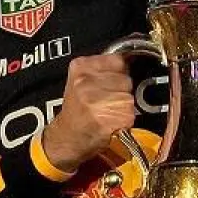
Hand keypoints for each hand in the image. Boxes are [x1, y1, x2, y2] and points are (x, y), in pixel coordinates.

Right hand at [40, 54, 136, 172]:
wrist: (67, 136)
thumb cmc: (77, 109)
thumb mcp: (80, 79)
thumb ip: (101, 68)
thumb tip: (127, 61)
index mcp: (80, 67)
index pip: (118, 61)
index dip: (119, 73)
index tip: (112, 81)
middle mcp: (86, 83)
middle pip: (126, 79)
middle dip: (122, 90)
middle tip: (108, 100)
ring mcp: (98, 101)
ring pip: (129, 97)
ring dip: (124, 106)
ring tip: (108, 111)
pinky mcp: (109, 118)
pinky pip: (130, 113)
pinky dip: (125, 119)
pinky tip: (111, 121)